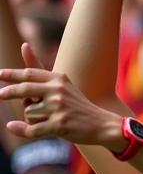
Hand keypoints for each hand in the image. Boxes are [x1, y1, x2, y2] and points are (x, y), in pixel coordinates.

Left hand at [0, 65, 121, 149]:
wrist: (102, 125)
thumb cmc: (78, 105)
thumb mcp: (63, 84)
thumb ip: (40, 69)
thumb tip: (23, 44)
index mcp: (59, 79)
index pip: (31, 73)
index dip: (12, 74)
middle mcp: (59, 91)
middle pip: (25, 89)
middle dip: (9, 92)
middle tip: (0, 95)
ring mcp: (59, 108)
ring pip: (28, 112)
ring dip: (32, 118)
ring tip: (48, 120)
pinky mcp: (59, 125)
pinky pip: (31, 128)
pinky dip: (21, 130)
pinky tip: (14, 127)